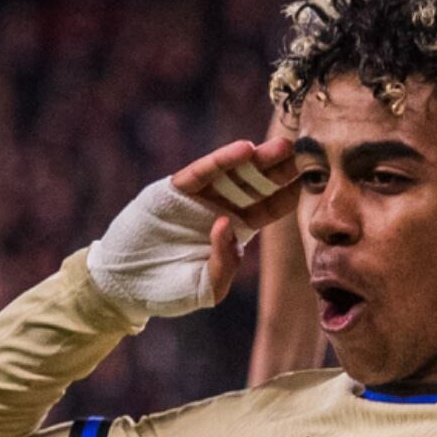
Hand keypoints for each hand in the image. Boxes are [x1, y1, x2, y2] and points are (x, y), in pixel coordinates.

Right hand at [172, 131, 299, 294]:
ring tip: (281, 147)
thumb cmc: (166, 289)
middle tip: (304, 152)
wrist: (122, 285)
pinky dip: (221, 160)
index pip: (269, 207)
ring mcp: (196, 197)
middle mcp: (219, 207)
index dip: (289, 194)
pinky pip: (200, 172)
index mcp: (235, 229)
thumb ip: (223, 265)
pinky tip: (243, 150)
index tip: (313, 181)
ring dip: (257, 158)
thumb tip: (227, 225)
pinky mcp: (171, 191)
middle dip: (279, 169)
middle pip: (256, 183)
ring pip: (232, 172)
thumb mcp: (205, 288)